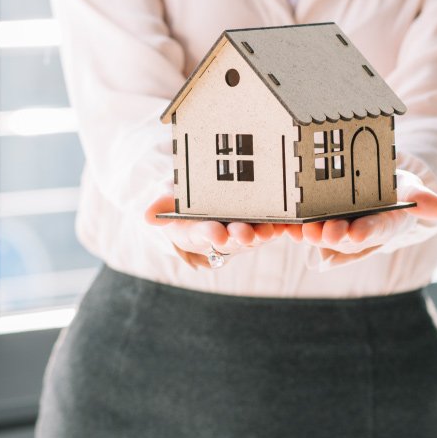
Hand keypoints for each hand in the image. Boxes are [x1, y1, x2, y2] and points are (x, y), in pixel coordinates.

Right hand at [144, 194, 277, 268]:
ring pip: (256, 233)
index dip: (210, 234)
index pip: (204, 234)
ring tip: (269, 231)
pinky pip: (275, 224)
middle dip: (240, 236)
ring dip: (263, 233)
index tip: (215, 233)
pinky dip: (282, 224)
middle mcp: (224, 233)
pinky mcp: (264, 221)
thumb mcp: (168, 204)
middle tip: (244, 234)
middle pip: (233, 237)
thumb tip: (145, 215)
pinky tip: (291, 220)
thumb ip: (160, 207)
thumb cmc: (183, 203)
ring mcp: (245, 228)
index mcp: (199, 230)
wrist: (201, 200)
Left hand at [286, 169, 436, 266]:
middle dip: (335, 236)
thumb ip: (422, 199)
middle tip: (322, 232)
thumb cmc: (398, 187)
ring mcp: (341, 228)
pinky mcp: (321, 222)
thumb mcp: (413, 187)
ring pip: (326, 235)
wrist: (382, 187)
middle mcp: (362, 232)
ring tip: (302, 231)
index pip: (379, 230)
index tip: (357, 234)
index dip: (368, 232)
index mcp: (387, 225)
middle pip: (348, 237)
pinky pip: (308, 228)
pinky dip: (297, 229)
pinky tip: (286, 229)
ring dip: (313, 235)